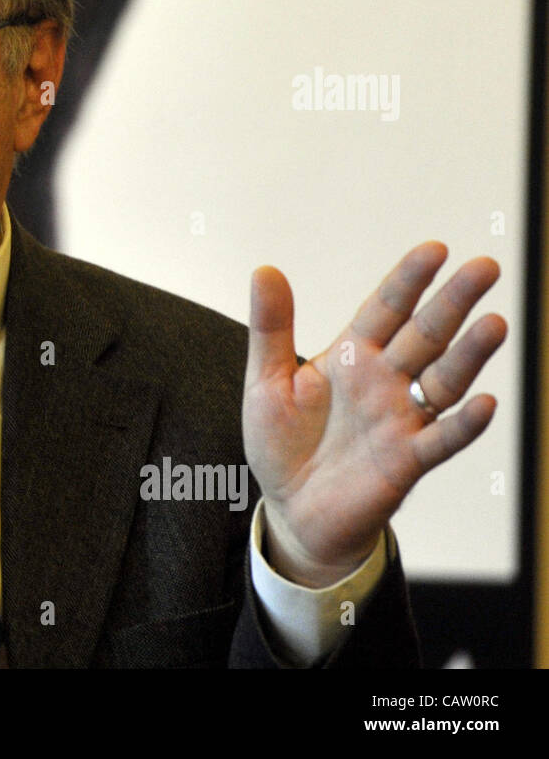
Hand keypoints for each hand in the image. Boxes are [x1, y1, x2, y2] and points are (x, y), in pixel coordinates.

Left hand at [243, 242, 506, 586]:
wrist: (291, 511)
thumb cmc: (284, 444)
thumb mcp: (266, 381)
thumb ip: (271, 329)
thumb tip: (264, 269)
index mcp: (352, 356)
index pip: (386, 309)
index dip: (409, 280)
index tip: (435, 249)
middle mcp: (384, 381)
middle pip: (426, 334)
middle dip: (454, 302)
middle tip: (486, 268)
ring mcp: (400, 419)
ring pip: (443, 380)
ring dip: (470, 354)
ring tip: (494, 324)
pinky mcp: (406, 462)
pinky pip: (440, 440)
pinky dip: (463, 425)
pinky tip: (485, 405)